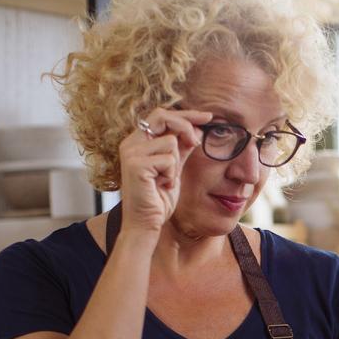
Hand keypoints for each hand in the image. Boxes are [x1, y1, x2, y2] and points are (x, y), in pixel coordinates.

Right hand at [118, 107, 210, 234]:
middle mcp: (130, 143)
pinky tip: (161, 186)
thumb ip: (181, 149)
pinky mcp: (135, 164)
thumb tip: (196, 131)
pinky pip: (168, 159)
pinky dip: (171, 174)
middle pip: (162, 116)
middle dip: (186, 125)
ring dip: (176, 164)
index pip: (162, 116)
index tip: (208, 117)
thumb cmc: (158, 199)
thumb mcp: (173, 169)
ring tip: (166, 180)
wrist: (146, 223)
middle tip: (198, 142)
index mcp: (137, 142)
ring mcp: (131, 152)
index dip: (186, 115)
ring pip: (170, 142)